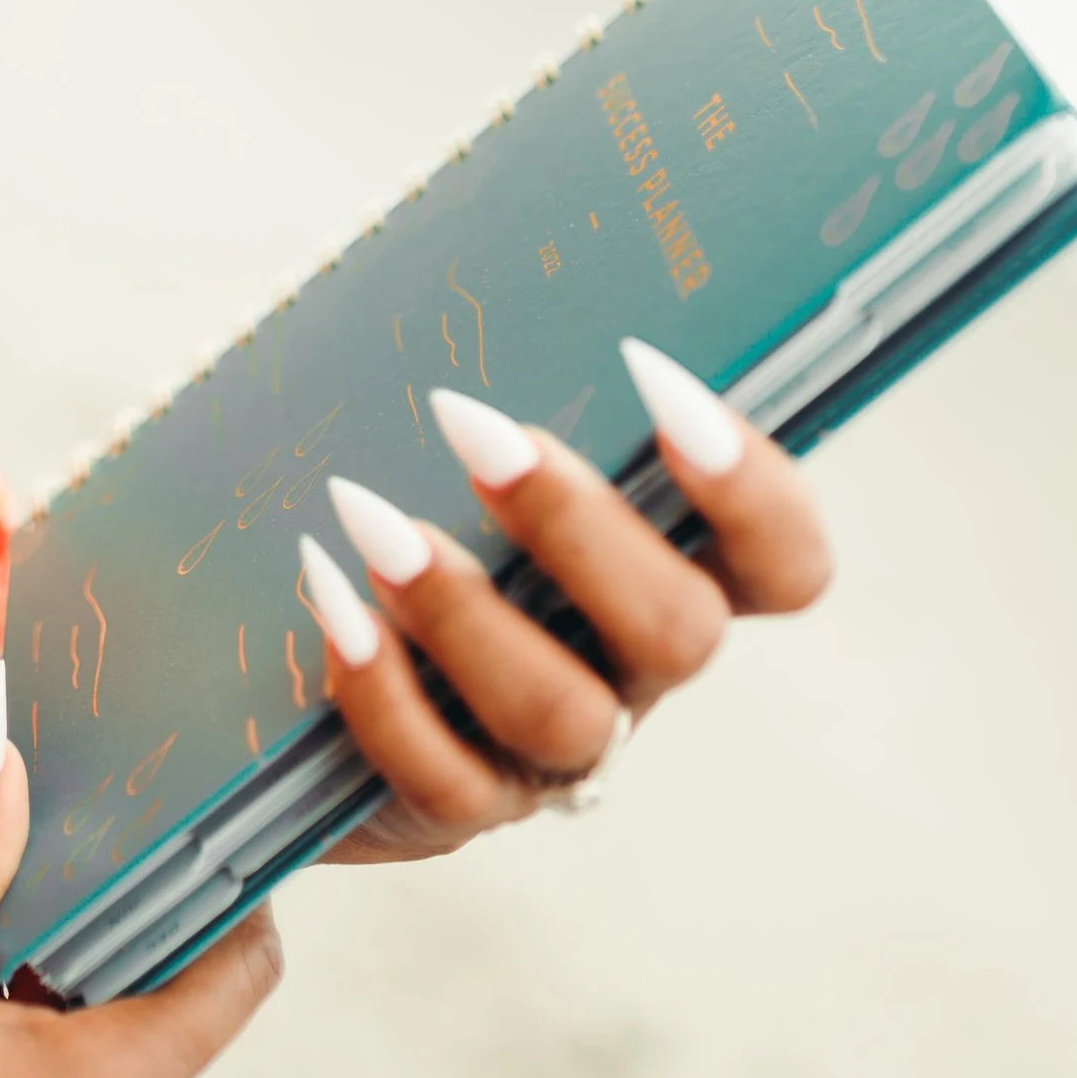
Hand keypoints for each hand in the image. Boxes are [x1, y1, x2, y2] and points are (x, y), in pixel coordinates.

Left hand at [299, 339, 830, 866]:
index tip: (658, 382)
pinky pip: (444, 779)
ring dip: (467, 611)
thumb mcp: (473, 465)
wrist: (292, 678)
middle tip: (475, 427)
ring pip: (565, 715)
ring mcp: (551, 756)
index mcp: (670, 576)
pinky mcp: (455, 811)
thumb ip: (513, 408)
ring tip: (373, 520)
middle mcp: (631, 673)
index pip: (784, 562)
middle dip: (582, 526)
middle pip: (680, 632)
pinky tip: (330, 600)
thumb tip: (488, 266)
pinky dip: (384, 690)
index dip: (753, 489)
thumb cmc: (413, 521)